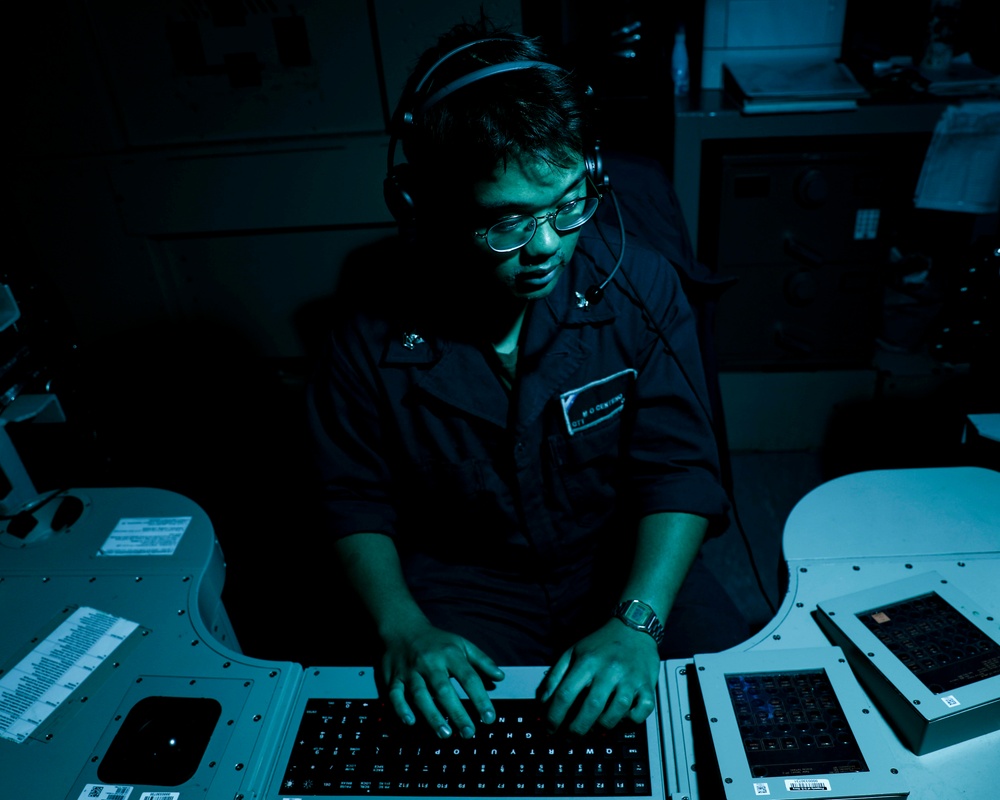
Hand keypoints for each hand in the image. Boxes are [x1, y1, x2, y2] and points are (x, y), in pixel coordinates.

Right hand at [381, 621, 504, 738]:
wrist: (403, 628)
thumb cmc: (437, 641)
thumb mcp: (462, 644)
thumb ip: (482, 660)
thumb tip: (500, 677)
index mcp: (450, 654)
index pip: (468, 677)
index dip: (480, 698)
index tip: (489, 718)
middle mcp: (430, 662)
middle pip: (443, 689)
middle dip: (457, 712)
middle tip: (469, 733)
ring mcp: (410, 670)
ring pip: (420, 694)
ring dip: (432, 715)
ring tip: (445, 734)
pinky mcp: (393, 677)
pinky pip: (395, 694)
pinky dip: (401, 708)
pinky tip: (411, 722)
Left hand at [538, 620, 658, 735]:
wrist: (633, 628)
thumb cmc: (601, 644)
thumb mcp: (572, 652)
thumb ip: (555, 676)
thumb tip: (543, 702)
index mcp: (587, 662)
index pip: (565, 694)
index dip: (554, 716)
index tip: (549, 728)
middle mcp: (609, 670)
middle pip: (590, 708)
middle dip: (577, 729)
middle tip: (571, 737)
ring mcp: (630, 679)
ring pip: (616, 713)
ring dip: (603, 727)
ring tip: (595, 728)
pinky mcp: (647, 686)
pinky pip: (641, 711)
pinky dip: (631, 720)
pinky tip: (622, 718)